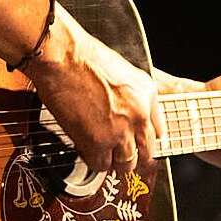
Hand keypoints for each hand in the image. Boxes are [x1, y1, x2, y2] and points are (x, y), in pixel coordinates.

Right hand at [26, 4, 163, 173]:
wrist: (61, 55)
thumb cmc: (83, 56)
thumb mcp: (122, 71)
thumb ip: (132, 96)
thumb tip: (130, 116)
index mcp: (147, 94)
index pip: (159, 131)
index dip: (146, 142)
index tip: (140, 146)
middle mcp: (139, 115)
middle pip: (147, 154)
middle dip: (136, 158)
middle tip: (125, 159)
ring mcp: (120, 131)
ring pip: (126, 164)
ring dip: (115, 162)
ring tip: (105, 155)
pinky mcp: (97, 142)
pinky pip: (101, 165)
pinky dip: (95, 162)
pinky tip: (88, 151)